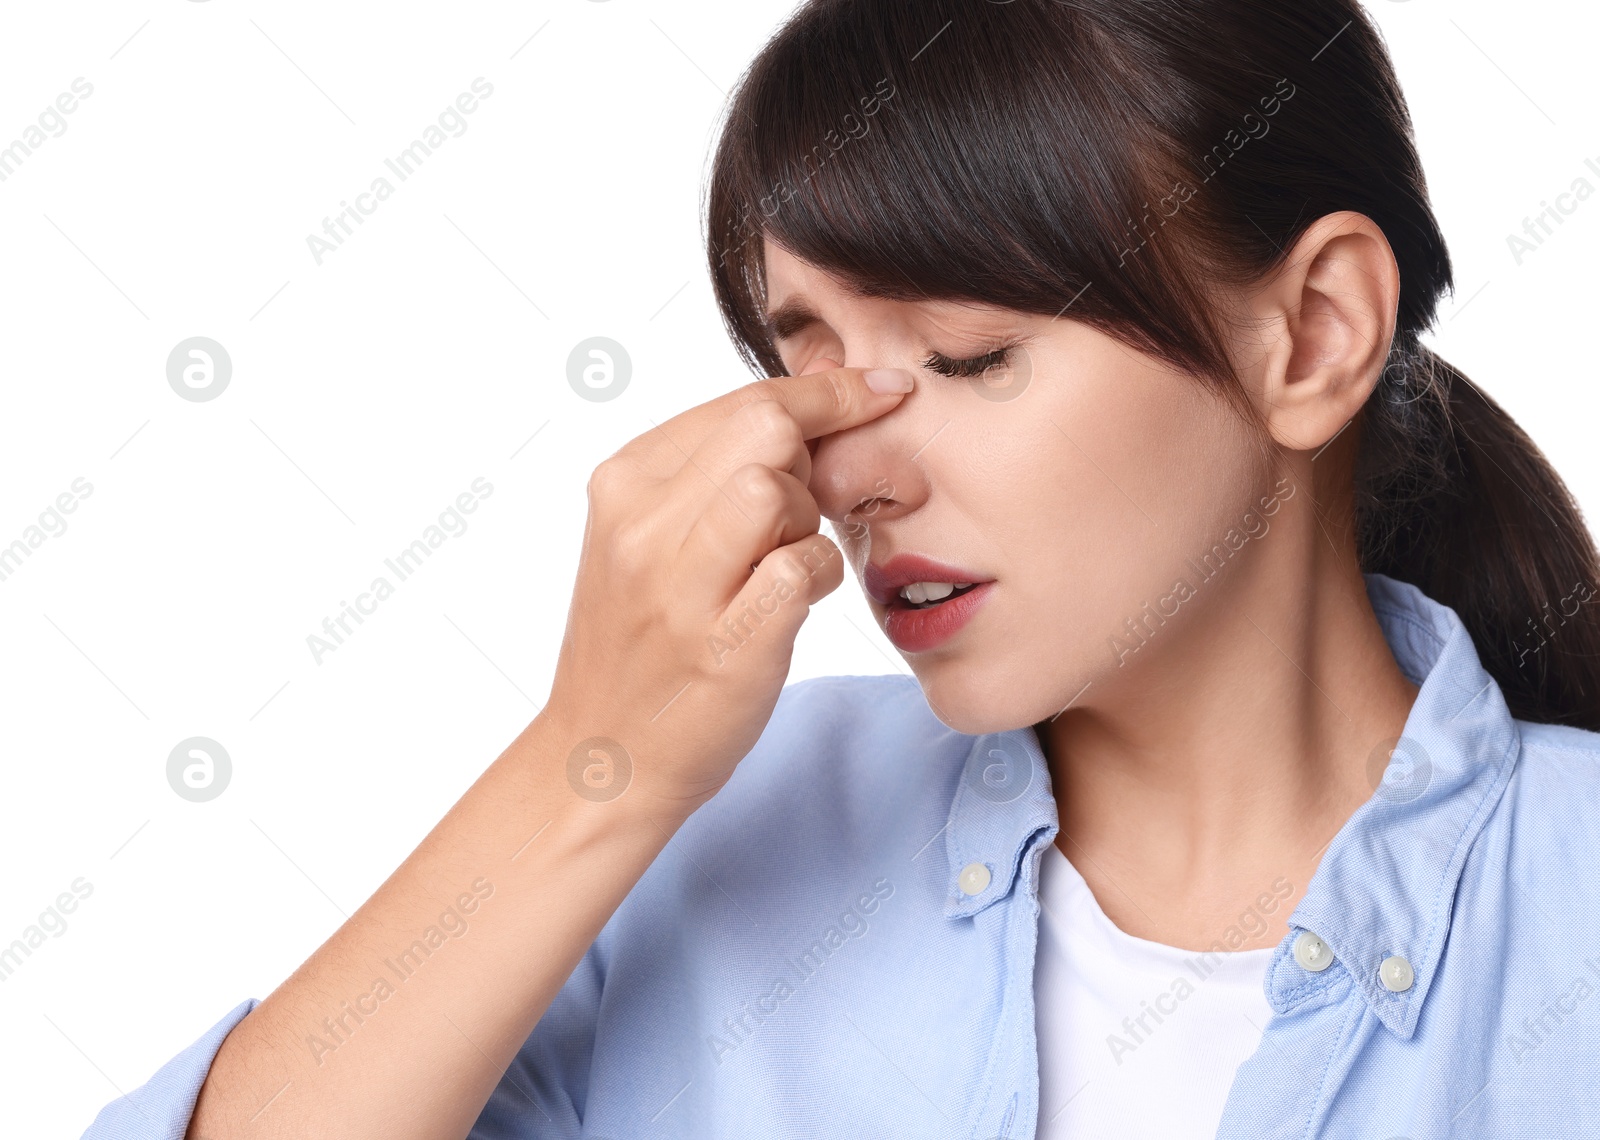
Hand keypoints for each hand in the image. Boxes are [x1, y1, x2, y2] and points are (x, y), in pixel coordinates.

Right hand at [540, 365, 914, 813]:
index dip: (828, 391)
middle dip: (813, 456)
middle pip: (766, 428)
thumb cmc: (645, 641)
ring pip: (777, 490)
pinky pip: (804, 567)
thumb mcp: (649, 537)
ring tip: (780, 565)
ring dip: (808, 521)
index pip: (743, 399)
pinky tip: (794, 603)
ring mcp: (678, 589)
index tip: (886, 388)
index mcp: (623, 481)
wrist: (604, 753)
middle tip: (804, 511)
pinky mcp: (724, 647)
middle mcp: (639, 525)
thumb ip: (711, 471)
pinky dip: (819, 576)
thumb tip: (814, 409)